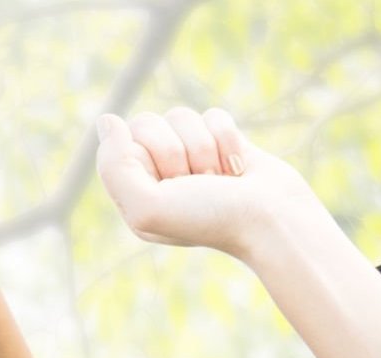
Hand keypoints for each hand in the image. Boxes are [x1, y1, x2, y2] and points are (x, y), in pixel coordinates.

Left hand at [95, 108, 317, 257]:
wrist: (272, 219)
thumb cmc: (211, 219)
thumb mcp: (148, 206)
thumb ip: (114, 167)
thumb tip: (107, 120)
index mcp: (135, 193)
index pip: (123, 141)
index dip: (151, 155)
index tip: (173, 184)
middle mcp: (159, 174)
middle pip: (150, 122)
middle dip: (180, 151)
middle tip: (198, 183)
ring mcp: (190, 157)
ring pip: (183, 116)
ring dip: (205, 146)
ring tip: (219, 178)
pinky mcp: (220, 143)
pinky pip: (213, 115)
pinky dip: (228, 138)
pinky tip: (237, 168)